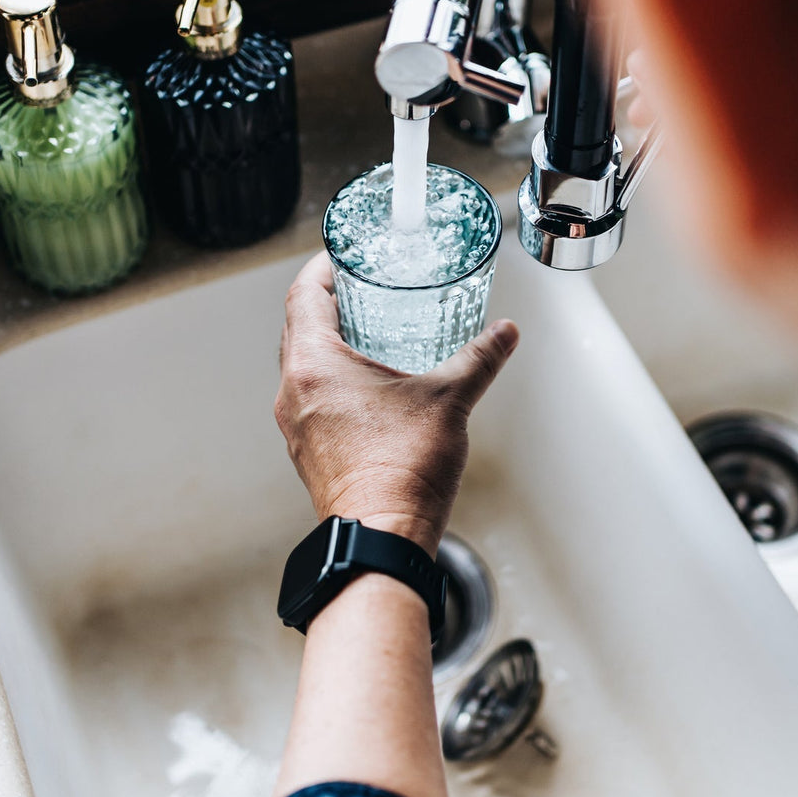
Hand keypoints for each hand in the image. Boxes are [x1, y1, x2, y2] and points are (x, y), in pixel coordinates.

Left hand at [275, 252, 519, 553]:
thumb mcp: (448, 400)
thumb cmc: (402, 471)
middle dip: (328, 304)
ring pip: (302, 368)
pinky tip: (368, 387)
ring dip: (328, 345)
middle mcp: (293, 392)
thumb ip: (478, 359)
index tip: (340, 255)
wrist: (381, 540)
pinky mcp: (308, 452)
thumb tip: (504, 334)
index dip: (321, 269)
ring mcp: (296, 426)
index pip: (303, 296)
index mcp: (314, 366)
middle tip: (359, 288)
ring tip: (366, 333)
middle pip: (298, 329)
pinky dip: (332, 382)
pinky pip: (311, 400)